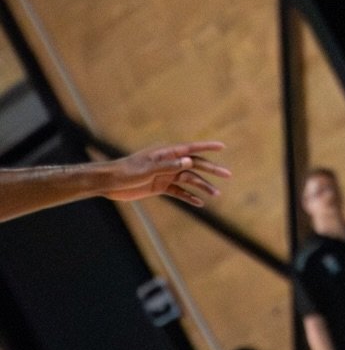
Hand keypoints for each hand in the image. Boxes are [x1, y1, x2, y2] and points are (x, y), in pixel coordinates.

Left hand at [101, 141, 230, 208]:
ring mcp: (166, 175)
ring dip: (202, 187)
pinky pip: (179, 192)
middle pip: (195, 165)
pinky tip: (200, 203)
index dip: (208, 147)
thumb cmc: (128, 171)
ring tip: (216, 195)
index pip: (192, 148)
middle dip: (212, 170)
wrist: (110, 182)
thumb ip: (169, 165)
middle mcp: (170, 162)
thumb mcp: (148, 168)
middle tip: (228, 174)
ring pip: (189, 181)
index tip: (223, 146)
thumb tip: (190, 161)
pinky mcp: (160, 187)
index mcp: (168, 153)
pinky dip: (189, 197)